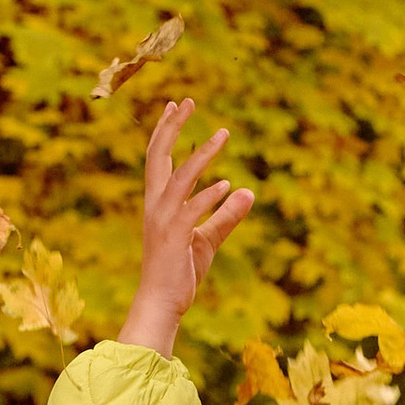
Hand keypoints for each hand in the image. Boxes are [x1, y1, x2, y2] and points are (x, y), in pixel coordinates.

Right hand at [119, 98, 253, 354]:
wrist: (161, 303)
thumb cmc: (180, 272)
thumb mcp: (208, 240)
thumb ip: (227, 215)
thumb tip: (248, 191)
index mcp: (158, 202)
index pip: (158, 158)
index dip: (165, 130)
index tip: (177, 105)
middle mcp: (156, 205)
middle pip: (159, 155)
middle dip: (172, 126)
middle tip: (189, 101)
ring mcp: (163, 220)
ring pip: (181, 177)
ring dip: (203, 154)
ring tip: (224, 134)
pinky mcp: (175, 238)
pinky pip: (192, 210)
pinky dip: (210, 197)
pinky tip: (228, 186)